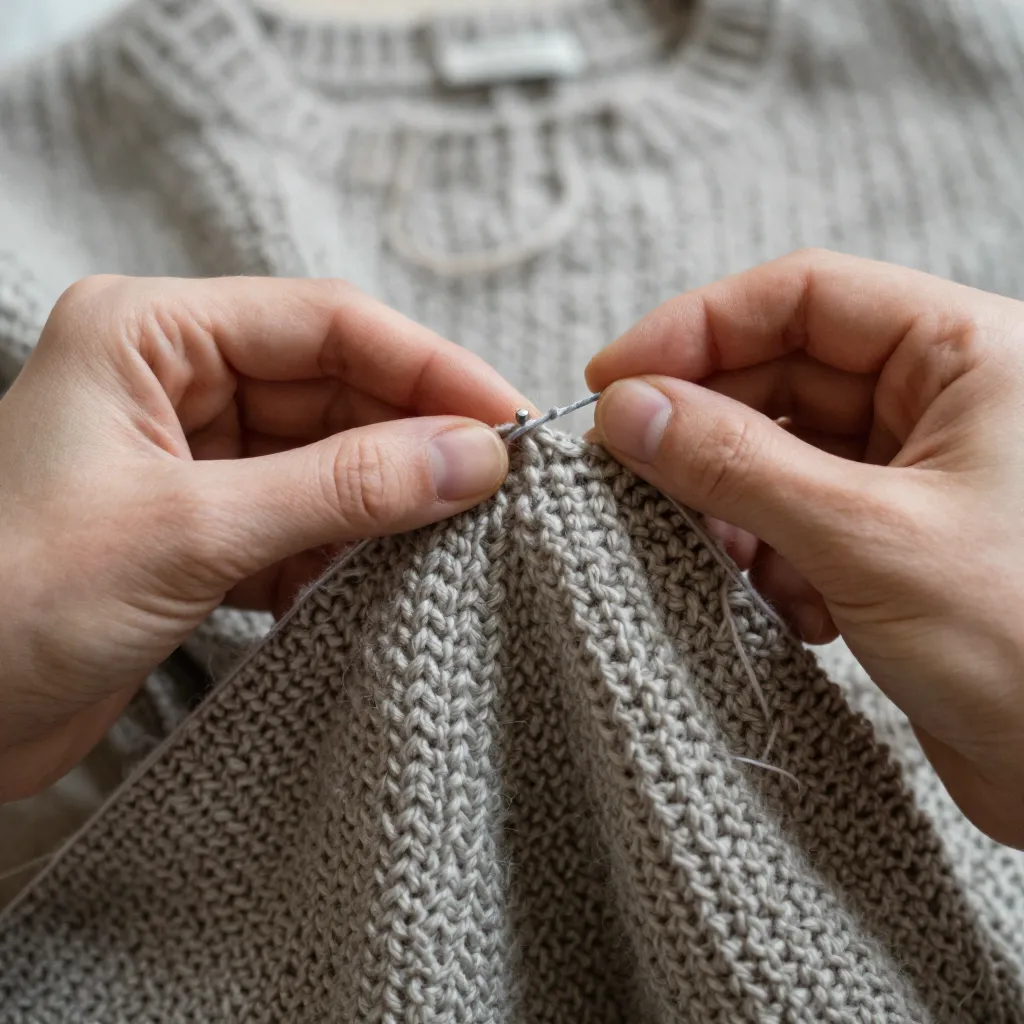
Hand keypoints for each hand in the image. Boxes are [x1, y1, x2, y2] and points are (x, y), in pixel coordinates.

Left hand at [0, 276, 526, 799]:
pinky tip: (384, 579)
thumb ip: (342, 489)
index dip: (427, 367)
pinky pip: (304, 522)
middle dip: (415, 438)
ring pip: (327, 460)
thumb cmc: (6, 599)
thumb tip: (472, 458)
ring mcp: (193, 460)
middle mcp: (175, 383)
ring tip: (456, 536)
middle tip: (497, 489)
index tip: (509, 417)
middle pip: (335, 390)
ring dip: (388, 499)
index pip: (326, 324)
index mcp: (151, 334)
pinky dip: (346, 551)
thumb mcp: (191, 532)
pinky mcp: (203, 532)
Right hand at [587, 249, 1023, 847]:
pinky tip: (790, 610)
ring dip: (733, 508)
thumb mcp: (866, 539)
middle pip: (780, 375)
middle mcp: (940, 402)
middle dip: (705, 432)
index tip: (611, 380)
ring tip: (724, 562)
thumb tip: (630, 410)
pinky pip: (796, 520)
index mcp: (966, 355)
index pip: (802, 297)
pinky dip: (769, 560)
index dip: (695, 329)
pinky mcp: (892, 543)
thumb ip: (736, 463)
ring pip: (779, 455)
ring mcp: (914, 475)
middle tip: (632, 476)